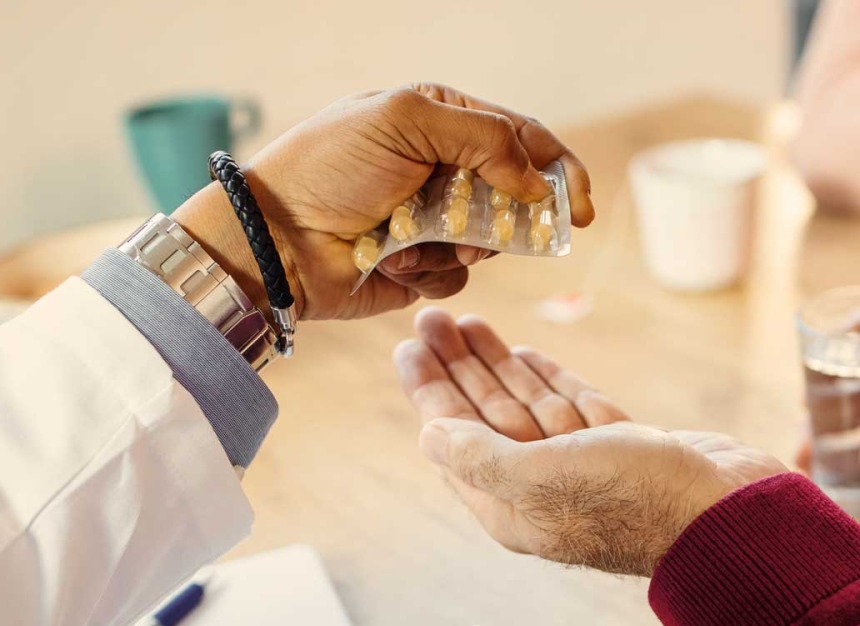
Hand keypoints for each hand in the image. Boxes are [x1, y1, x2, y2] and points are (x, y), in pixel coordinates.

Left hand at [174, 83, 594, 321]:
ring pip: (493, 238)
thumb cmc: (331, 168)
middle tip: (516, 232)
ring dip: (464, 241)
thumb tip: (537, 181)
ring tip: (421, 238)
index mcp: (440, 119)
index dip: (560, 170)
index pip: (522, 136)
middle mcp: (441, 167)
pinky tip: (395, 260)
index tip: (581, 207)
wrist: (278, 238)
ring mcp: (433, 218)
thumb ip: (485, 139)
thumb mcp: (407, 123)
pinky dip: (434, 270)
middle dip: (515, 214)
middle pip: (517, 191)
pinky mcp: (422, 265)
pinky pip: (460, 273)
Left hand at [395, 309, 785, 575]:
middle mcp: (544, 489)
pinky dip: (548, 379)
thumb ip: (479, 457)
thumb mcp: (540, 477)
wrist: (726, 510)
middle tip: (432, 318)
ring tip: (470, 323)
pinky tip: (525, 354)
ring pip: (528, 408)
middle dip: (458, 368)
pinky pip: (573, 408)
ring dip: (498, 366)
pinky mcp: (625, 448)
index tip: (409, 346)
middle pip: (487, 419)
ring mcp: (587, 467)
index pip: (456, 441)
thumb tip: (427, 437)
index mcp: (513, 508)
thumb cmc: (633, 498)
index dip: (430, 391)